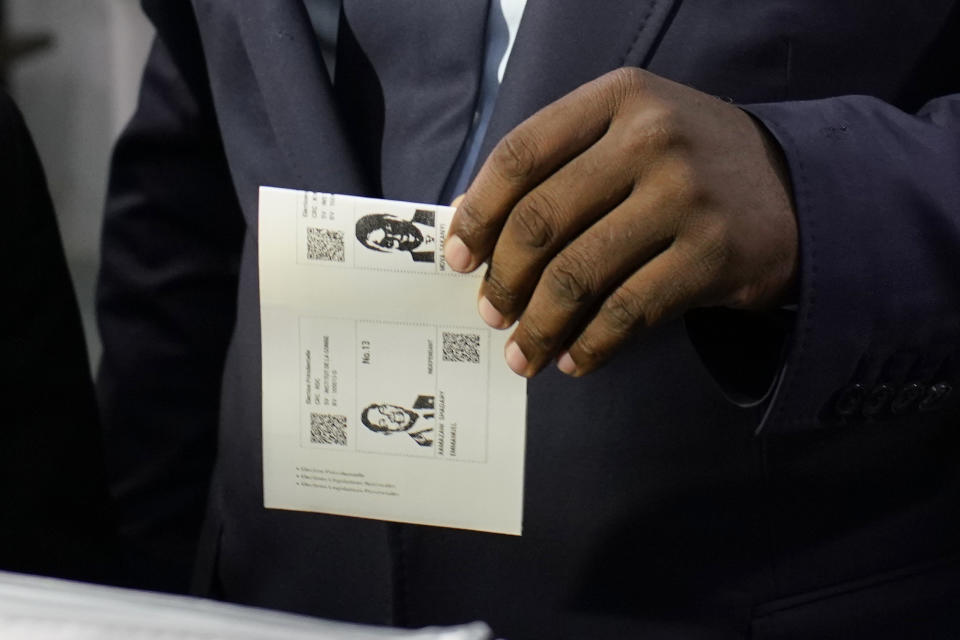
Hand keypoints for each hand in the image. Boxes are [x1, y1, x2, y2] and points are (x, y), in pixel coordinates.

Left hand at [444, 68, 797, 377]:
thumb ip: (558, 164)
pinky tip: (574, 359)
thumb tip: (471, 219)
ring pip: (580, 274)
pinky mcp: (714, 254)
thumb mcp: (627, 133)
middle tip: (491, 313)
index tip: (458, 256)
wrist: (796, 188)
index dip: (479, 212)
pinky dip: (591, 344)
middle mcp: (652, 138)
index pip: (521, 154)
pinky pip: (628, 311)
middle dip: (503, 279)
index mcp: (618, 98)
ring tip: (522, 352)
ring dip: (539, 325)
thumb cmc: (687, 166)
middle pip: (542, 220)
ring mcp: (686, 195)